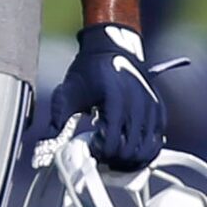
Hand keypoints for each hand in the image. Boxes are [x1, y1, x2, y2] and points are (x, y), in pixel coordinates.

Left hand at [50, 23, 165, 170]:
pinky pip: (158, 139)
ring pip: (147, 149)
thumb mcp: (68, 92)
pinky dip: (145, 149)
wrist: (111, 48)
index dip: (99, 153)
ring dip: (130, 157)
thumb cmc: (89, 70)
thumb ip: (57, 118)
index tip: (91, 148)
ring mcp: (152, 107)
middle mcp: (138, 104)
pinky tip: (129, 145)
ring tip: (115, 151)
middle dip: (114, 158)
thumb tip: (47, 141)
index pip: (112, 143)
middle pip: (131, 150)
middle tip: (102, 153)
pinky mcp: (159, 109)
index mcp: (116, 100)